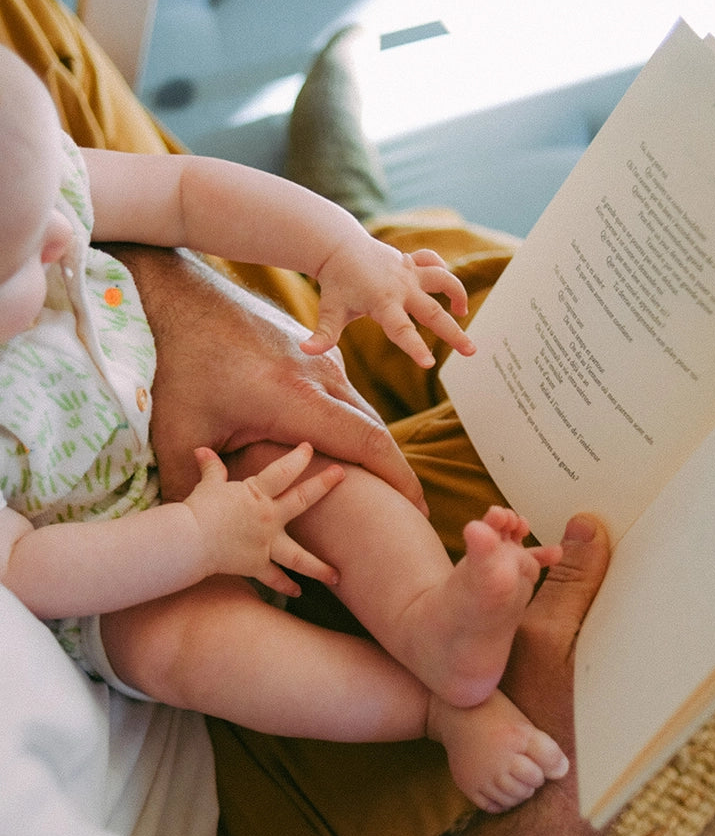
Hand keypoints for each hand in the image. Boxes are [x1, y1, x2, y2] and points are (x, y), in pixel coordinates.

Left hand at [113, 244, 427, 510]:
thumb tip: (194, 537)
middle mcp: (322, 376)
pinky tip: (337, 447)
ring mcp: (323, 359)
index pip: (368, 443)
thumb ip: (192, 488)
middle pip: (376, 430)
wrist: (181, 298)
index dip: (398, 479)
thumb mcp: (178, 433)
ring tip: (375, 486)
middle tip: (409, 510)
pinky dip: (352, 424)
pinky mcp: (317, 351)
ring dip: (372, 448)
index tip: (417, 510)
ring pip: (362, 410)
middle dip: (396, 472)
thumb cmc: (177, 366)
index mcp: (297, 399)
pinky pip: (346, 394)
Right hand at [184, 443, 342, 596]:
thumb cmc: (197, 510)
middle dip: (323, 485)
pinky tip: (298, 592)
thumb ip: (212, 470)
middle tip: (341, 474)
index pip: (282, 471)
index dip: (297, 458)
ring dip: (319, 567)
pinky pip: (274, 578)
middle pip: (302, 499)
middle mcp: (268, 517)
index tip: (309, 448)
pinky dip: (285, 586)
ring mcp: (265, 543)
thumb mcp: (207, 486)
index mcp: (257, 494)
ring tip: (338, 576)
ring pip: (298, 556)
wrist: (188, 541)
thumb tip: (201, 451)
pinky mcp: (256, 565)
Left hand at [302, 240, 475, 368]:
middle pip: (433, 311)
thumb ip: (323, 333)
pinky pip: (434, 263)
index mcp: (383, 302)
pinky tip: (447, 291)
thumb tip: (307, 350)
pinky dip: (443, 272)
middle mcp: (401, 287)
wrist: (338, 245)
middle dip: (453, 333)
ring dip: (457, 295)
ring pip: (443, 280)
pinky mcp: (412, 262)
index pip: (402, 330)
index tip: (429, 365)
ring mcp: (409, 272)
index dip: (415, 347)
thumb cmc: (336, 283)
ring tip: (461, 314)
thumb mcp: (329, 309)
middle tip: (471, 351)